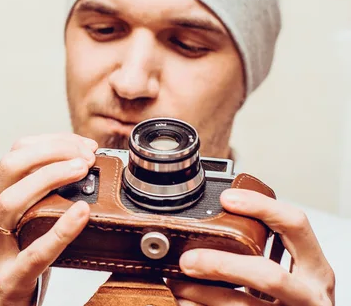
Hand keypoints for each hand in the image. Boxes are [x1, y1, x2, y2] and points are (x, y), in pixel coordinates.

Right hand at [0, 133, 97, 305]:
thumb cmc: (6, 274)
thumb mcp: (15, 233)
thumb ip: (37, 209)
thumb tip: (82, 186)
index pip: (14, 157)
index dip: (48, 143)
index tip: (80, 144)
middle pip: (9, 168)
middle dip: (48, 151)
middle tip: (84, 153)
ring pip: (11, 202)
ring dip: (49, 178)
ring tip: (81, 169)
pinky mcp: (10, 281)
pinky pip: (34, 254)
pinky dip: (59, 231)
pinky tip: (81, 215)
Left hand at [167, 188, 335, 304]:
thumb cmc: (295, 300)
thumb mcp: (293, 273)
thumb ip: (266, 250)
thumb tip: (217, 220)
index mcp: (316, 269)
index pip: (296, 225)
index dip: (262, 208)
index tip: (227, 199)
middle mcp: (310, 295)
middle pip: (269, 276)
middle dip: (223, 265)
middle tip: (188, 259)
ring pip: (243, 305)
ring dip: (203, 293)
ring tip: (177, 283)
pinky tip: (186, 301)